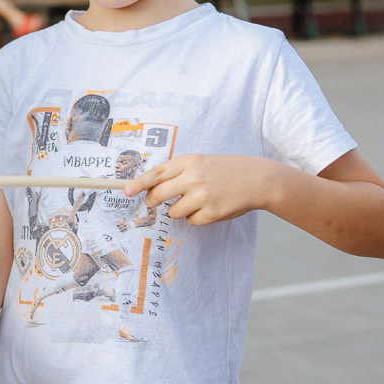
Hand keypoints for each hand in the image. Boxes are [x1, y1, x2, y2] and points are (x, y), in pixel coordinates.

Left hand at [124, 154, 274, 225]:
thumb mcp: (200, 162)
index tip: (126, 191)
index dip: (139, 184)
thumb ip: (177, 172)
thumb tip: (150, 187)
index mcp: (188, 162)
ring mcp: (203, 196)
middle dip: (153, 201)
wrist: (257, 178)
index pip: (156, 174)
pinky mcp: (212, 213)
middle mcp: (193, 178)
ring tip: (195, 201)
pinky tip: (209, 208)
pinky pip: (191, 221)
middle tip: (155, 202)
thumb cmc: (223, 170)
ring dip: (179, 210)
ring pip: (173, 212)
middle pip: (158, 195)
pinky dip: (196, 218)